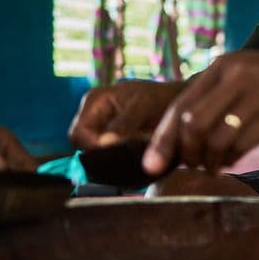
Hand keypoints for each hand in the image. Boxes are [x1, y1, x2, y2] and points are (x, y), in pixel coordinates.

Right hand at [68, 80, 184, 150]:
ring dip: (112, 159)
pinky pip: (108, 158)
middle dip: (103, 155)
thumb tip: (103, 143)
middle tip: (128, 156)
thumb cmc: (162, 98)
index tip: (116, 154)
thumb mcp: (144, 106)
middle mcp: (93, 116)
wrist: (180, 105)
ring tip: (135, 155)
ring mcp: (102, 130)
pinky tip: (136, 158)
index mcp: (94, 101)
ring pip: (95, 155)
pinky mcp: (113, 142)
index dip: (93, 148)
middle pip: (83, 147)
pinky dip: (119, 160)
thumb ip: (124, 124)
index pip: (78, 134)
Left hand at [143, 49, 258, 174]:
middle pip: (193, 124)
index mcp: (219, 68)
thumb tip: (179, 135)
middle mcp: (234, 77)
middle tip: (189, 166)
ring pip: (218, 137)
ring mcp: (256, 94)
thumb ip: (211, 96)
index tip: (150, 165)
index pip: (179, 107)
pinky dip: (232, 158)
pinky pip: (244, 143)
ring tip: (211, 167)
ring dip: (210, 160)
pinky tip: (229, 162)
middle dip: (186, 153)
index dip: (162, 139)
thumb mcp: (238, 74)